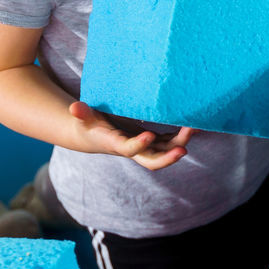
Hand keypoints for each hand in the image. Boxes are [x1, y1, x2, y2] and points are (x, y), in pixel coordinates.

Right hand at [68, 101, 194, 170]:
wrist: (94, 136)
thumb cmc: (89, 124)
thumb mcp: (84, 118)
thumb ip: (81, 112)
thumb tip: (74, 107)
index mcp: (116, 144)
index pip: (128, 149)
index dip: (138, 144)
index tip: (149, 135)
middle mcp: (133, 149)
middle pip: (152, 161)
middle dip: (168, 158)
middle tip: (183, 149)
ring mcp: (144, 146)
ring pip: (165, 150)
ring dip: (180, 143)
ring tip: (194, 128)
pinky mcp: (152, 140)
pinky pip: (169, 141)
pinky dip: (181, 135)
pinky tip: (195, 125)